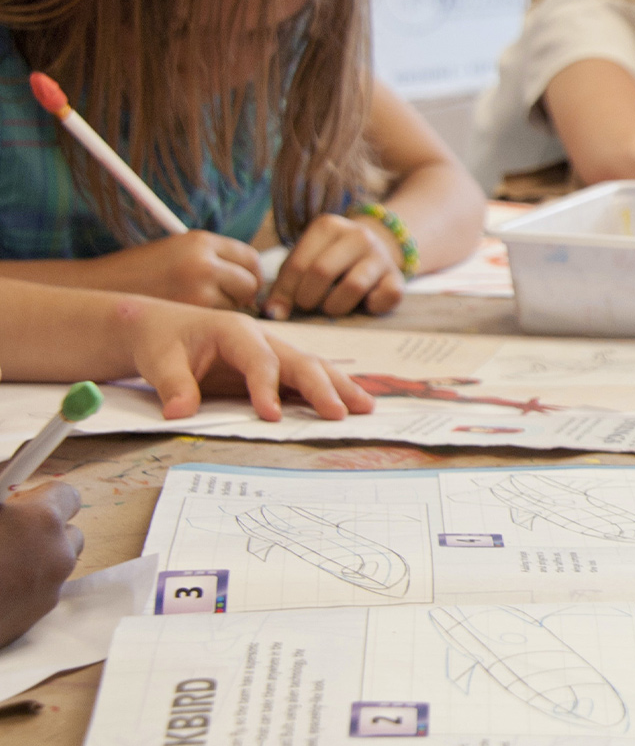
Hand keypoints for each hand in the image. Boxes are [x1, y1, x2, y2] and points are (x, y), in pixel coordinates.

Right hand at [0, 483, 82, 646]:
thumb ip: (1, 487)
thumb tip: (10, 475)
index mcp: (41, 520)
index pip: (66, 495)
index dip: (41, 498)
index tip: (20, 504)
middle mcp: (56, 555)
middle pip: (68, 533)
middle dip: (43, 531)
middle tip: (6, 534)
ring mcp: (48, 591)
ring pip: (56, 566)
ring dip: (35, 561)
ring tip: (0, 563)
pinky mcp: (33, 620)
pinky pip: (38, 596)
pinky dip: (22, 590)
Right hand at [93, 231, 259, 310]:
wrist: (94, 289)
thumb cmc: (138, 274)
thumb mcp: (177, 253)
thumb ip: (213, 260)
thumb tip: (253, 282)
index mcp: (200, 241)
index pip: (249, 258)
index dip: (249, 275)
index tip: (242, 286)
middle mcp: (202, 262)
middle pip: (250, 283)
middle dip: (243, 295)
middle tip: (223, 303)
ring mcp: (197, 289)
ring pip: (235, 305)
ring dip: (224, 310)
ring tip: (193, 308)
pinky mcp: (188, 314)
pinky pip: (216, 321)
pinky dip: (208, 323)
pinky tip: (186, 320)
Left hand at [116, 295, 372, 420]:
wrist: (160, 328)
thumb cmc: (161, 342)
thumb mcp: (158, 361)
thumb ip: (173, 385)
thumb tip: (179, 413)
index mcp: (236, 330)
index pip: (260, 360)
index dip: (267, 388)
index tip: (271, 417)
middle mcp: (263, 338)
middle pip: (300, 361)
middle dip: (322, 387)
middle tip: (339, 414)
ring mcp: (273, 351)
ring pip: (313, 367)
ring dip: (339, 387)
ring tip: (365, 408)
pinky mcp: (275, 367)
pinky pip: (307, 377)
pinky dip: (331, 390)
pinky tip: (351, 404)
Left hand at [265, 213, 403, 319]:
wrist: (372, 251)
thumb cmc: (328, 260)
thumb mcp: (304, 262)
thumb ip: (285, 284)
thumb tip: (272, 313)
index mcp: (328, 226)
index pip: (298, 264)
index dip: (284, 292)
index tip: (278, 310)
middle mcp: (357, 235)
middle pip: (322, 272)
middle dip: (307, 298)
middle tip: (306, 306)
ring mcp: (380, 255)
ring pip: (354, 285)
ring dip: (335, 306)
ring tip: (330, 308)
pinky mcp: (397, 277)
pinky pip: (387, 297)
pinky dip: (372, 307)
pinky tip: (363, 304)